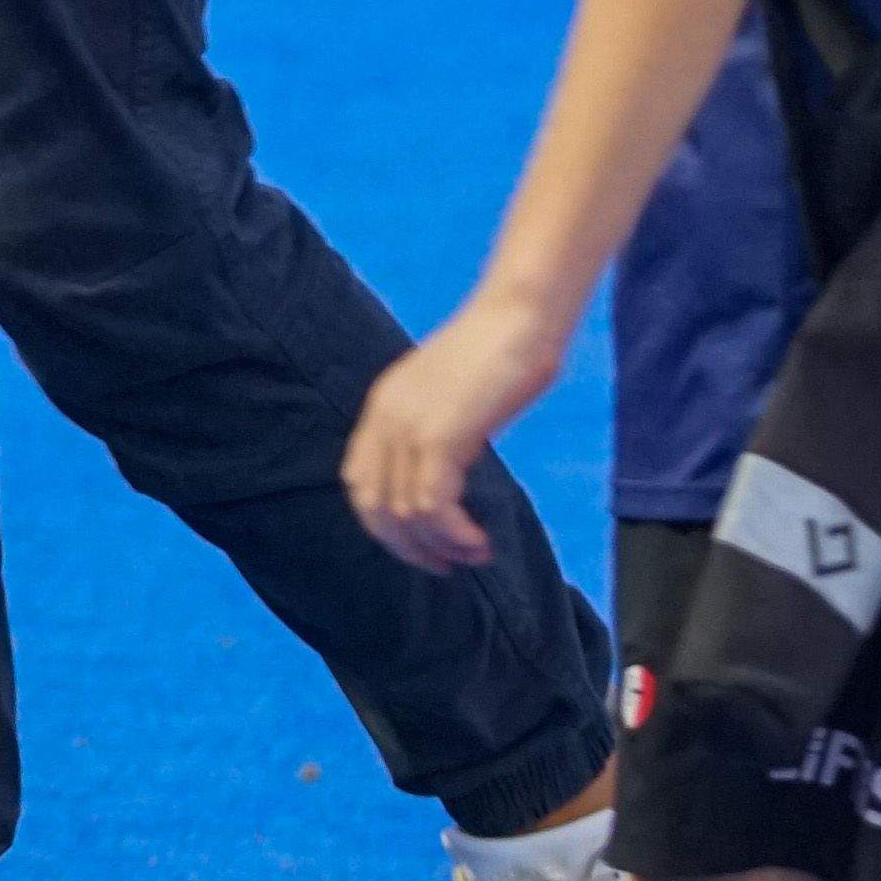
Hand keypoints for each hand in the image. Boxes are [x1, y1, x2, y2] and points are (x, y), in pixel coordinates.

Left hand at [341, 296, 571, 571]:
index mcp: (383, 407)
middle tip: (447, 565)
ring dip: (441, 546)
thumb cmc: (501, 351)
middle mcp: (385, 418)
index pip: (359, 484)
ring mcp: (408, 426)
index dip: (384, 525)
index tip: (423, 544)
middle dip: (408, 548)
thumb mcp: (451, 395)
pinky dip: (454, 534)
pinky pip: (432, 506)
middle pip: (372, 507)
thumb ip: (436, 432)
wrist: (520, 315)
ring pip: (405, 515)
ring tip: (476, 553)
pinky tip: (480, 540)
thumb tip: (443, 482)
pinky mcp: (439, 435)